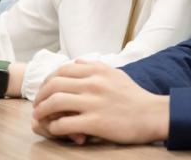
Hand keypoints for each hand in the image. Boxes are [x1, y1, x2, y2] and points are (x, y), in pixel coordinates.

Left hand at [32, 59, 169, 144]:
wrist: (152, 114)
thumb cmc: (134, 96)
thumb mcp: (116, 74)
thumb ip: (95, 67)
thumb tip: (76, 61)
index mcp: (98, 70)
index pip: (62, 70)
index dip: (48, 80)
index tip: (44, 90)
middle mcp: (94, 83)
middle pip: (54, 84)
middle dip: (40, 96)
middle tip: (38, 105)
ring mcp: (94, 103)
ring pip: (55, 102)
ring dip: (42, 111)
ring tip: (40, 117)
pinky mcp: (96, 122)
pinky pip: (64, 123)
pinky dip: (54, 127)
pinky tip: (55, 129)